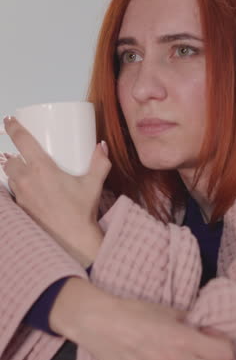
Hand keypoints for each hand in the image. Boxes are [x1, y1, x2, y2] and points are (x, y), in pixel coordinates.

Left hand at [2, 116, 110, 266]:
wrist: (73, 240)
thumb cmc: (81, 212)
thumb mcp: (93, 183)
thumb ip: (100, 162)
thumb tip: (101, 146)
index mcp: (42, 169)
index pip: (21, 141)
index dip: (13, 127)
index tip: (9, 119)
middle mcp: (27, 181)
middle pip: (9, 160)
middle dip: (13, 154)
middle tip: (22, 152)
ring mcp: (21, 196)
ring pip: (9, 177)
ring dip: (14, 171)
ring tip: (26, 171)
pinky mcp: (21, 209)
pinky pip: (13, 193)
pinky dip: (17, 188)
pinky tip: (28, 190)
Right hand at [57, 280, 234, 359]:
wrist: (100, 324)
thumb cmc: (132, 312)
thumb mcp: (165, 311)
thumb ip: (187, 322)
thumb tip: (202, 329)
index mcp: (182, 341)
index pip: (224, 353)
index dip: (224, 344)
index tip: (213, 337)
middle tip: (207, 351)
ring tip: (184, 356)